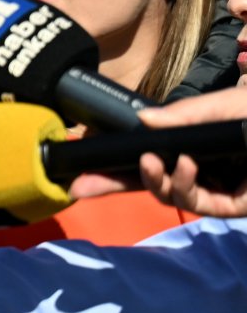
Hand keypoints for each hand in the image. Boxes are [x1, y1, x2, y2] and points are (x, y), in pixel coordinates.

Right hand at [71, 87, 246, 215]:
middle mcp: (198, 164)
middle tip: (81, 185)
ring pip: (167, 193)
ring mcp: (214, 186)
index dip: (114, 155)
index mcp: (192, 140)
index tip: (82, 153)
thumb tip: (142, 120)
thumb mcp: (225, 106)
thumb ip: (185, 114)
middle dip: (112, 182)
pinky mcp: (231, 206)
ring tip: (151, 162)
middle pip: (147, 177)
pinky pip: (196, 203)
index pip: (146, 149)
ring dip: (153, 181)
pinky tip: (182, 167)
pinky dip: (183, 186)